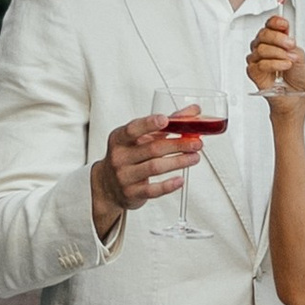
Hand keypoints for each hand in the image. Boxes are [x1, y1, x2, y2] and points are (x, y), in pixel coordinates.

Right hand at [91, 112, 195, 233]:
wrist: (108, 184)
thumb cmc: (129, 155)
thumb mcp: (142, 137)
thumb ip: (168, 124)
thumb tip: (193, 111)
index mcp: (120, 138)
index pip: (133, 129)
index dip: (149, 124)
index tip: (165, 120)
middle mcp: (119, 156)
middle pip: (152, 148)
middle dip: (178, 145)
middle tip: (196, 143)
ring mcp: (124, 176)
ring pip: (155, 167)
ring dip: (178, 162)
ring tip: (194, 157)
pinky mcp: (131, 193)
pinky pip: (153, 190)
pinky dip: (168, 185)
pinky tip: (180, 180)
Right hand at [246, 14, 304, 107]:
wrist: (295, 96)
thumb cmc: (296, 77)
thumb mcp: (299, 55)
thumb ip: (292, 45)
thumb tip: (286, 37)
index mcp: (275, 40)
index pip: (270, 25)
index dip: (276, 22)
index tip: (285, 25)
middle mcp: (264, 47)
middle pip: (263, 34)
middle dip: (278, 38)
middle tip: (290, 45)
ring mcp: (257, 59)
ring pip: (261, 48)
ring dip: (278, 54)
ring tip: (289, 60)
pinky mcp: (253, 72)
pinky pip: (260, 64)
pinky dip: (274, 64)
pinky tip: (283, 66)